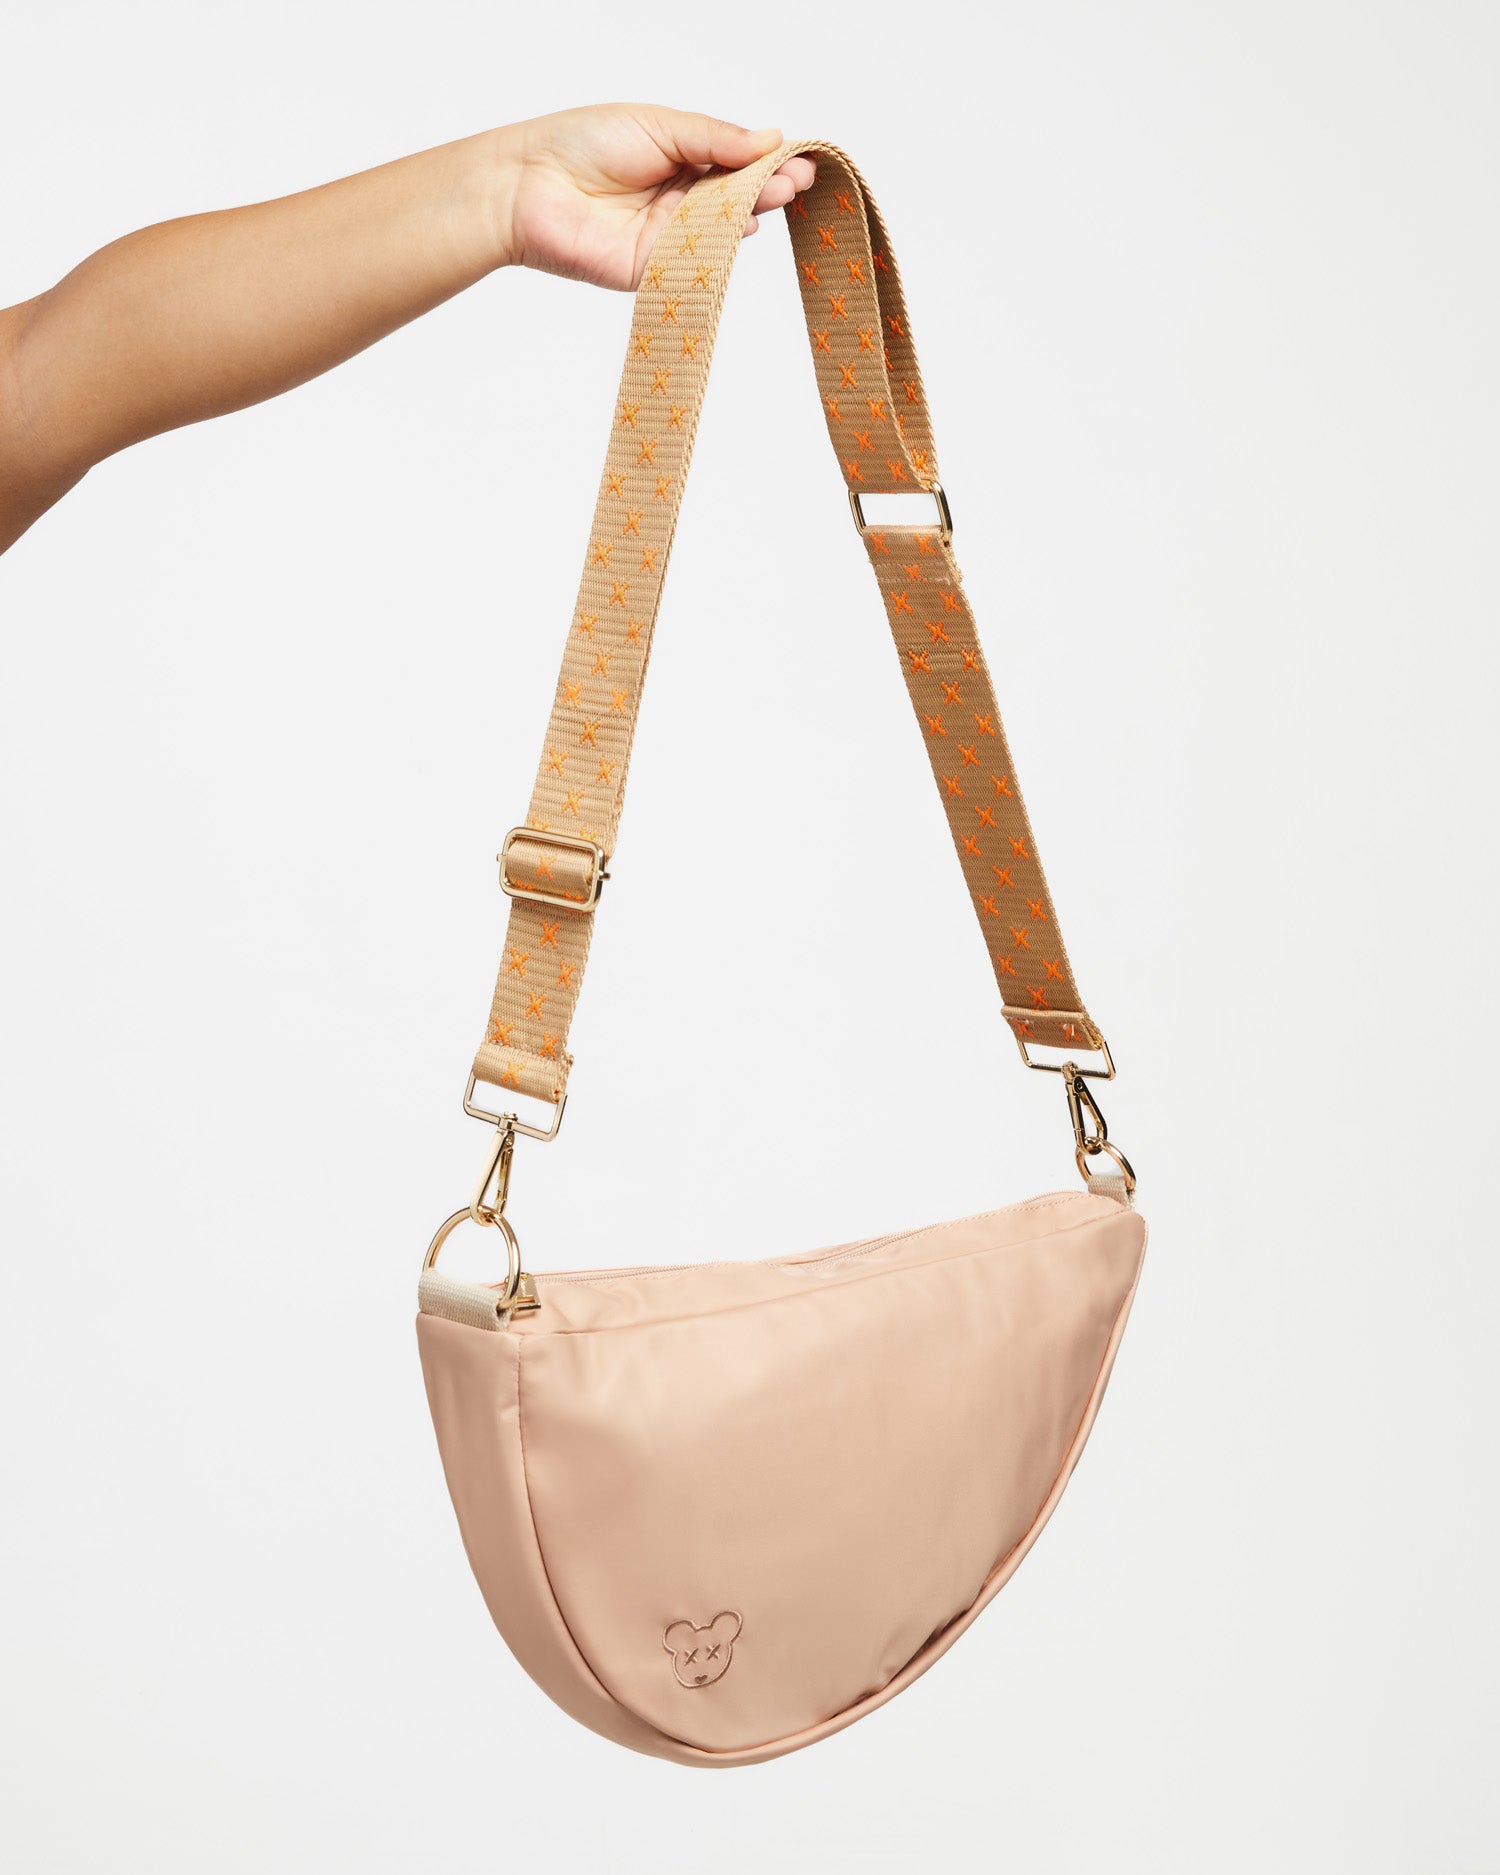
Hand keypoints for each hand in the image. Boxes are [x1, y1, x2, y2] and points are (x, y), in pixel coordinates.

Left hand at [493, 104, 816, 289]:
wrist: (528, 185)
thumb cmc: (582, 143)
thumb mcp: (659, 125)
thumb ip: (714, 137)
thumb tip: (769, 139)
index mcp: (681, 159)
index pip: (738, 163)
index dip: (769, 162)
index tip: (800, 160)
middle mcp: (680, 200)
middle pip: (738, 199)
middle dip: (769, 189)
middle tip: (795, 182)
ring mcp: (670, 238)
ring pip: (723, 231)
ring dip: (752, 214)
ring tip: (776, 195)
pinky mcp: (656, 270)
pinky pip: (697, 261)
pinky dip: (721, 247)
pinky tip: (744, 227)